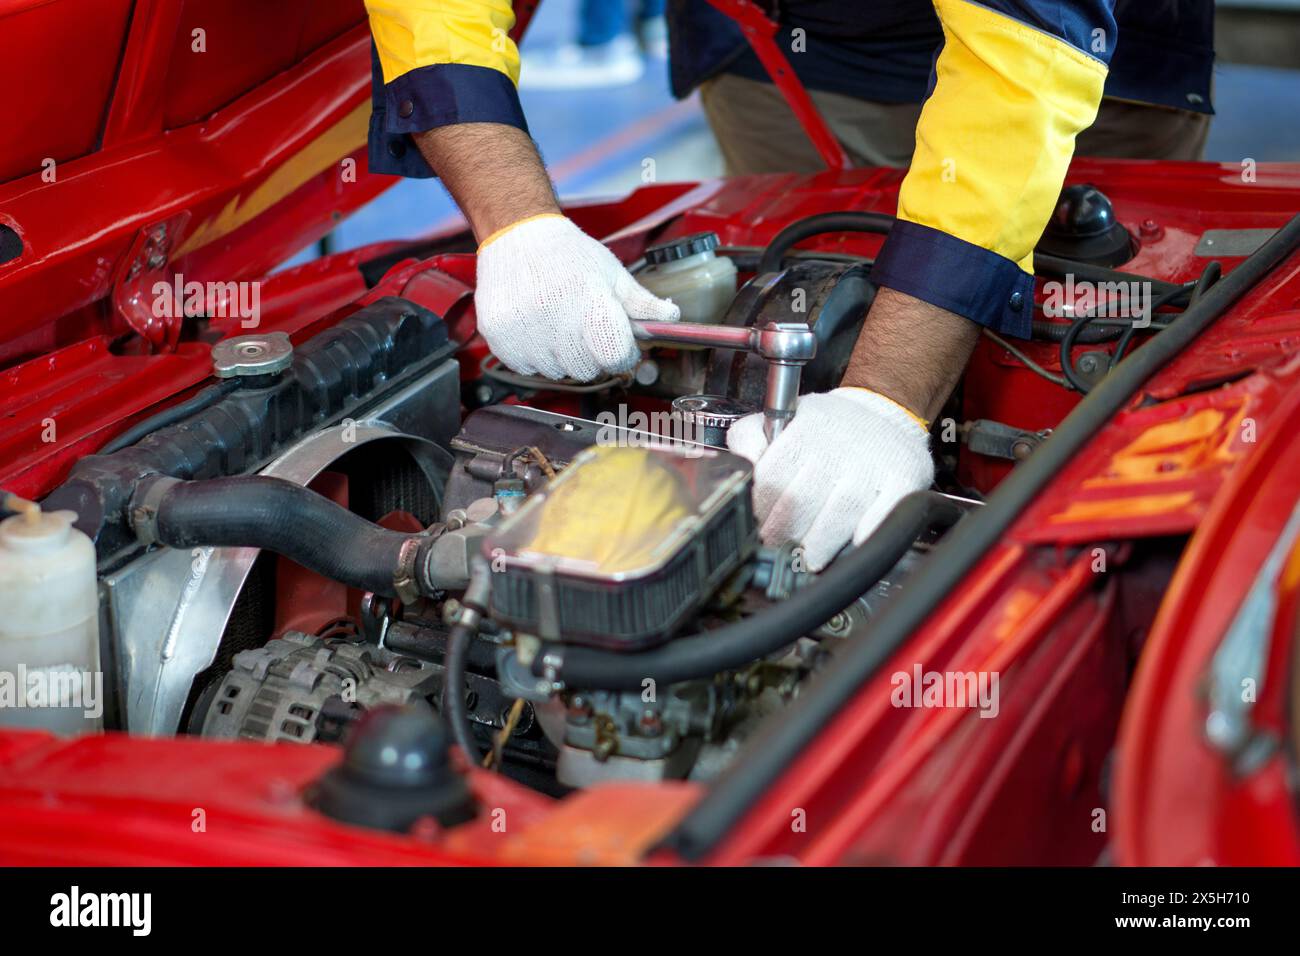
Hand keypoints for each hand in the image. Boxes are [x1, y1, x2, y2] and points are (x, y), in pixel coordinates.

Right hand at [475, 214, 679, 380]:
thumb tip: (671, 317)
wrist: (517, 233)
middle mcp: (556, 321)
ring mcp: (525, 332)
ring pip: (556, 371)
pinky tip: (536, 326)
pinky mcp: (500, 338)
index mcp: (591, 304)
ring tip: (556, 322)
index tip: (617, 343)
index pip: (615, 358)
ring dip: (562, 356)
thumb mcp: (611, 272)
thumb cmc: (567, 253)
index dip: (621, 354)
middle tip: (584, 327)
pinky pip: (526, 367)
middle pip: (587, 370)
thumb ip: (642, 302)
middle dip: (592, 354)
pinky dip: (534, 355)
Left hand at [726, 387, 933, 570]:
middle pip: (801, 500)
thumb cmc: (828, 425)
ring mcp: (872, 463)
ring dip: (818, 544)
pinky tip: (851, 545)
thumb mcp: (784, 416)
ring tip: (808, 557)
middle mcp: (838, 445)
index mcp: (806, 429)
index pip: (772, 476)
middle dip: (782, 532)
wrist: (883, 409)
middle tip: (777, 546)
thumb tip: (739, 466)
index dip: (760, 508)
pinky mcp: (903, 477)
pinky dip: (865, 534)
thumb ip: (750, 438)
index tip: (756, 525)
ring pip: (838, 514)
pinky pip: (882, 514)